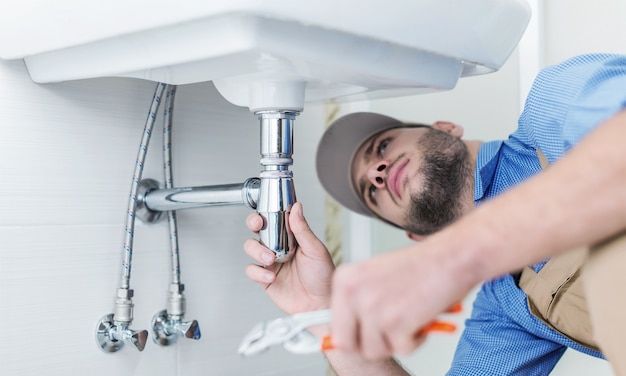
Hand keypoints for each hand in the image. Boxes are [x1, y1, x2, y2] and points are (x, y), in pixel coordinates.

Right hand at [244, 202, 334, 313]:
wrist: (321, 305)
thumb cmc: (323, 278)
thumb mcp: (316, 250)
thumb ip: (303, 229)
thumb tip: (297, 207)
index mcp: (292, 237)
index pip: (275, 218)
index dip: (267, 212)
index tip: (266, 210)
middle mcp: (279, 247)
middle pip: (258, 229)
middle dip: (254, 223)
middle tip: (259, 225)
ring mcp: (271, 262)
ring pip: (251, 247)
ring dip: (258, 250)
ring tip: (271, 259)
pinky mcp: (264, 278)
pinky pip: (252, 270)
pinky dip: (258, 272)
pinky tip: (271, 276)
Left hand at [330, 242, 470, 359]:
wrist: (451, 257)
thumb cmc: (420, 267)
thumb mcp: (375, 279)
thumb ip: (357, 303)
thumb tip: (343, 336)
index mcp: (344, 279)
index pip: (334, 326)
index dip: (354, 335)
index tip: (367, 334)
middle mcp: (352, 292)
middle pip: (347, 344)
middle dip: (370, 344)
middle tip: (391, 331)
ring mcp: (371, 308)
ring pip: (373, 351)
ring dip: (395, 342)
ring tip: (409, 319)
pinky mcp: (395, 322)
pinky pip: (401, 350)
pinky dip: (416, 341)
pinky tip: (422, 318)